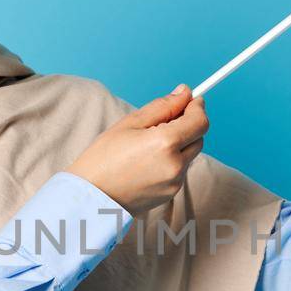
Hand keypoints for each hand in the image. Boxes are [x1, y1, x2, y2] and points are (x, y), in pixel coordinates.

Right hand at [65, 83, 207, 215]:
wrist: (90, 197)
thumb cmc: (103, 158)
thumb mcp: (130, 123)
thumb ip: (163, 106)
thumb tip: (185, 93)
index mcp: (165, 143)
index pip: (200, 121)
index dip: (197, 107)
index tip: (191, 100)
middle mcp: (175, 165)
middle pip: (198, 137)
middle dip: (188, 125)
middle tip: (164, 120)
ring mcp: (175, 182)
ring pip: (190, 154)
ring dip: (180, 144)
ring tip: (148, 145)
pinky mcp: (171, 194)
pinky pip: (180, 170)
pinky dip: (172, 161)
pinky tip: (147, 162)